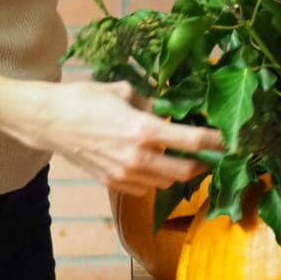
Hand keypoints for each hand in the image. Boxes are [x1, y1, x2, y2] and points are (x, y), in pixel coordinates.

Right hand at [14, 78, 223, 193]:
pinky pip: (144, 188)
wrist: (48, 121)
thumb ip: (149, 104)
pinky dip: (155, 179)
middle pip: (185, 171)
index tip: (232, 140)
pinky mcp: (112, 182)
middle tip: (211, 156)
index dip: (216, 141)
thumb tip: (167, 112)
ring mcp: (124, 174)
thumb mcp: (122, 91)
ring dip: (178, 173)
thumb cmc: (84, 99)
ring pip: (166, 183)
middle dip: (202, 165)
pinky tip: (154, 166)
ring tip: (183, 159)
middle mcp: (138, 157)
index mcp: (144, 129)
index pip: (193, 140)